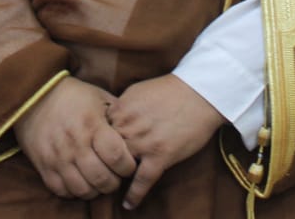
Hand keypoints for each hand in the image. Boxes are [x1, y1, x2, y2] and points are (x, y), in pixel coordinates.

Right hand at [12, 76, 135, 199]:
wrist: (33, 95)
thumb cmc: (73, 95)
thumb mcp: (99, 97)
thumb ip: (118, 115)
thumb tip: (136, 131)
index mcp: (92, 125)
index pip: (117, 157)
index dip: (128, 166)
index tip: (128, 163)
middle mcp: (75, 144)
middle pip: (102, 179)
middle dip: (115, 182)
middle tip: (115, 175)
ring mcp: (57, 157)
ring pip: (83, 190)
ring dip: (96, 190)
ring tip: (99, 180)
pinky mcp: (43, 166)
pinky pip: (62, 191)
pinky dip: (75, 191)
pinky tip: (81, 180)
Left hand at [107, 74, 226, 209]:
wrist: (200, 93)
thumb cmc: (171, 90)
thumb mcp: (137, 91)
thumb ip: (121, 107)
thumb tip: (110, 119)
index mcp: (120, 109)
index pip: (97, 131)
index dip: (95, 143)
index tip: (94, 152)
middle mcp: (128, 126)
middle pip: (104, 151)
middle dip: (101, 162)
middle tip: (99, 173)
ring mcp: (143, 142)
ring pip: (119, 167)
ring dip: (115, 178)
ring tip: (110, 188)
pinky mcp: (160, 155)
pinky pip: (142, 181)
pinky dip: (134, 195)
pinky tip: (128, 205)